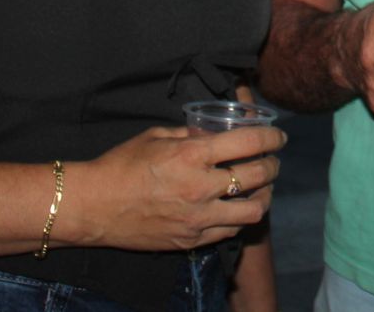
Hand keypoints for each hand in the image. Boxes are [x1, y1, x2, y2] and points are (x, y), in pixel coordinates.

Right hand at [67, 124, 283, 252]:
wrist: (94, 206)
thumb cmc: (121, 165)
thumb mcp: (156, 137)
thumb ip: (190, 135)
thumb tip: (214, 133)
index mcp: (192, 155)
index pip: (249, 142)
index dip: (272, 137)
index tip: (279, 136)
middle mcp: (200, 187)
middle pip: (258, 175)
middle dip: (272, 164)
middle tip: (272, 160)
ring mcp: (197, 217)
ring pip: (253, 210)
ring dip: (264, 196)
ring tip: (261, 188)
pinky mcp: (191, 239)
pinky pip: (230, 230)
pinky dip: (240, 217)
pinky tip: (237, 207)